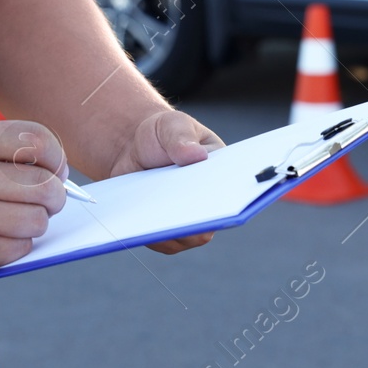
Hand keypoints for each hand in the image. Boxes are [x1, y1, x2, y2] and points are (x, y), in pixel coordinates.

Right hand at [0, 119, 67, 285]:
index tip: (53, 168)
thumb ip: (7, 154)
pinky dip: (15, 244)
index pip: (39, 141)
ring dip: (34, 222)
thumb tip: (62, 179)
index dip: (56, 158)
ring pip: (38, 222)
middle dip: (54, 195)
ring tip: (12, 217)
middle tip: (44, 198)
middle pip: (47, 187)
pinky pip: (18, 249)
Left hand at [109, 109, 225, 253]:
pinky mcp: (166, 233)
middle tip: (180, 212)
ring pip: (187, 237)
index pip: (233, 192)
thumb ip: (181, 137)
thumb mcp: (171, 126)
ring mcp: (190, 222)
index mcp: (223, 175)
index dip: (229, 200)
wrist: (133, 150)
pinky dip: (151, 235)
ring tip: (155, 218)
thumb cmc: (161, 134)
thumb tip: (196, 155)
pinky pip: (162, 241)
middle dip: (198, 220)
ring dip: (172, 230)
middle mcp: (211, 204)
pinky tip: (138, 223)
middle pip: (212, 221)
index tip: (214, 200)